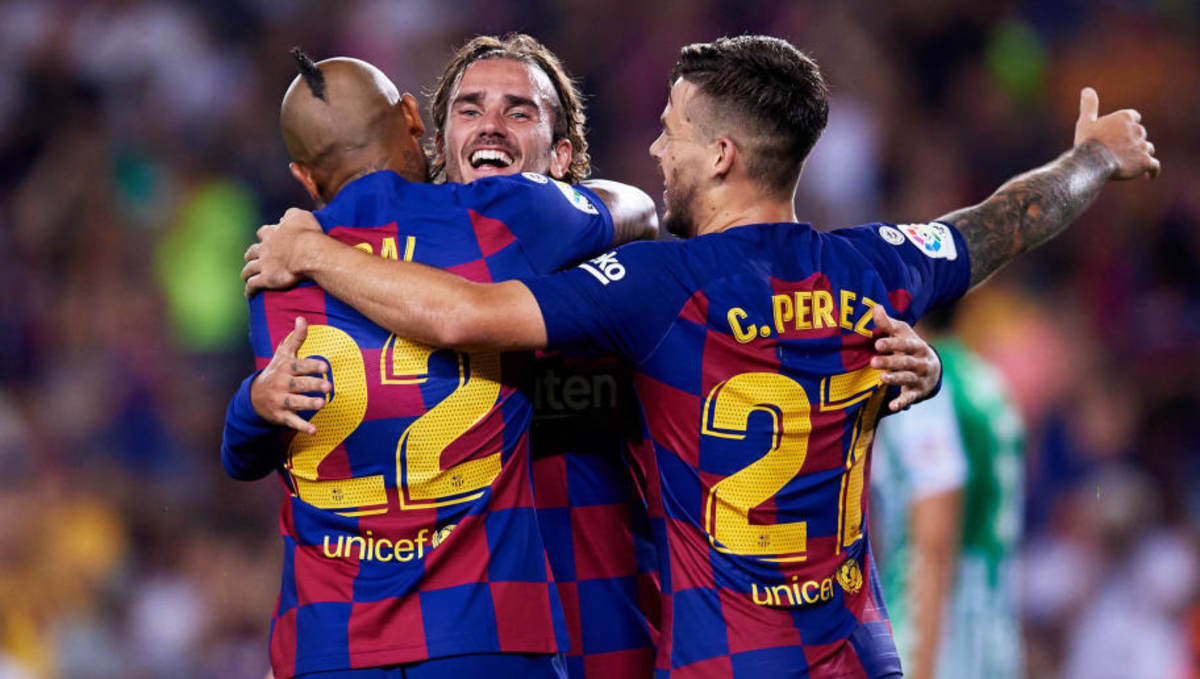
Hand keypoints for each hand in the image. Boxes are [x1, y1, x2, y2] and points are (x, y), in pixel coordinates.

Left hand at [242, 207, 323, 295]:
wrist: (308, 253)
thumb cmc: (307, 234)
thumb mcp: (301, 216)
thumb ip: (290, 215)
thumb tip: (285, 218)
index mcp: (272, 234)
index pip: (263, 232)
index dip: (264, 235)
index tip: (266, 237)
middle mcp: (264, 249)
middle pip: (251, 251)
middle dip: (250, 255)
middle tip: (251, 258)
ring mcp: (263, 265)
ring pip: (249, 269)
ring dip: (246, 272)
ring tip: (245, 276)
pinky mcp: (266, 279)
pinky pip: (253, 285)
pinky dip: (249, 289)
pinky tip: (248, 294)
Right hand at [251, 316, 330, 434]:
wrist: (253, 396)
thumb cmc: (276, 372)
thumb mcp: (283, 355)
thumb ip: (296, 338)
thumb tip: (302, 318)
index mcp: (285, 369)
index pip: (299, 366)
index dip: (312, 366)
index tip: (325, 367)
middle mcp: (282, 384)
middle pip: (298, 384)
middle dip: (313, 385)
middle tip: (328, 386)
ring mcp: (281, 401)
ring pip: (295, 403)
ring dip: (308, 404)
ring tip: (323, 404)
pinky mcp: (281, 416)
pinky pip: (291, 422)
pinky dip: (302, 427)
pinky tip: (314, 431)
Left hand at [869, 305, 941, 411]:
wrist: (932, 368)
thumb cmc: (910, 347)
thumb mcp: (902, 334)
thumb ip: (888, 324)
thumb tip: (874, 308)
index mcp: (918, 347)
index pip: (906, 344)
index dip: (892, 344)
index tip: (878, 344)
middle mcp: (922, 363)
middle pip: (906, 363)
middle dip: (891, 362)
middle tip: (873, 361)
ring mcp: (920, 379)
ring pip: (908, 379)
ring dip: (896, 379)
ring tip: (882, 378)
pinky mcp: (917, 393)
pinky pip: (909, 398)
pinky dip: (902, 402)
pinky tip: (892, 407)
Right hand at [1074, 87, 1158, 179]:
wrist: (1092, 162)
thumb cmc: (1087, 142)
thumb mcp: (1085, 122)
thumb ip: (1089, 106)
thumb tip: (1087, 89)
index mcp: (1124, 118)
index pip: (1134, 117)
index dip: (1127, 125)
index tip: (1119, 132)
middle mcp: (1137, 130)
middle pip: (1140, 134)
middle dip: (1133, 141)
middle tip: (1118, 151)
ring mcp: (1142, 146)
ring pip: (1147, 148)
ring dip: (1141, 154)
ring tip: (1129, 163)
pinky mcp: (1145, 162)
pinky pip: (1154, 166)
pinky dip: (1152, 170)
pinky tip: (1150, 174)